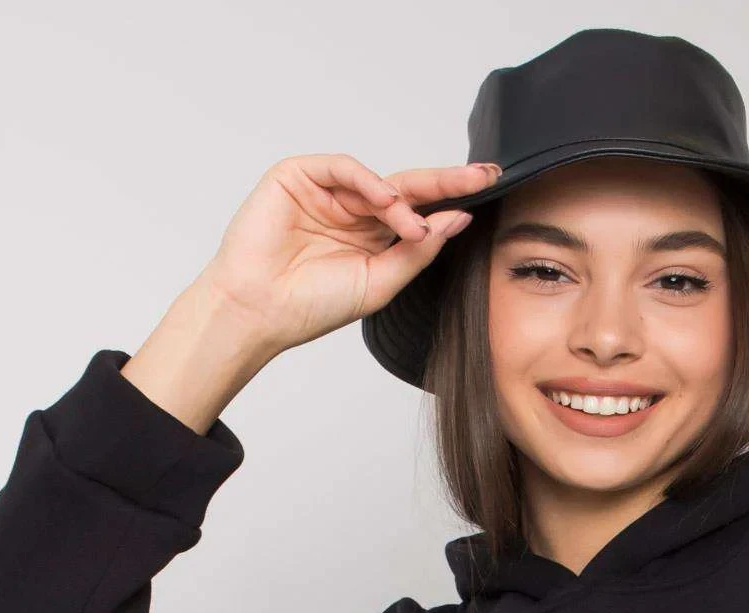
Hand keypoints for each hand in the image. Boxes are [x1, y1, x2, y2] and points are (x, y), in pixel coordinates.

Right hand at [200, 152, 503, 355]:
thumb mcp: (380, 283)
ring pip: (378, 181)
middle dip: (446, 181)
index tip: (489, 191)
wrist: (259, 310)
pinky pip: (342, 167)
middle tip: (481, 176)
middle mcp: (353, 213)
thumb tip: (457, 220)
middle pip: (408, 189)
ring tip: (414, 225)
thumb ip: (417, 252)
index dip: (452, 201)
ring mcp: (327, 192)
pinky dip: (368, 180)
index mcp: (373, 240)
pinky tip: (386, 200)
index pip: (420, 214)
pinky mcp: (298, 176)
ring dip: (403, 201)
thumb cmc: (312, 306)